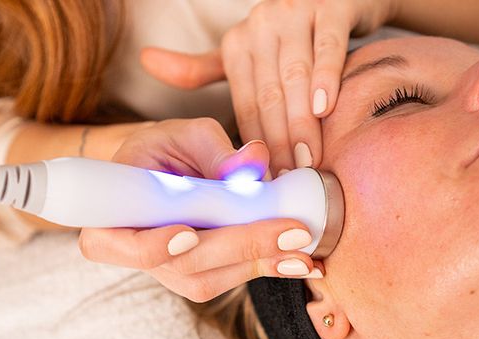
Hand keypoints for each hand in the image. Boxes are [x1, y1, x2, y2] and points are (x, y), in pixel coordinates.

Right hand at [78, 117, 322, 302]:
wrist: (161, 171)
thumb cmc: (163, 150)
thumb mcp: (182, 135)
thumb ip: (214, 148)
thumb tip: (254, 161)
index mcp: (111, 217)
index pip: (120, 244)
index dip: (151, 247)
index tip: (187, 235)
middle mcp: (136, 253)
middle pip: (183, 265)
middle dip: (241, 248)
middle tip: (290, 234)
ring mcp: (167, 271)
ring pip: (210, 279)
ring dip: (260, 264)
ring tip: (303, 251)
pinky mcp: (197, 275)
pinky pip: (230, 279)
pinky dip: (266, 268)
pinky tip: (300, 262)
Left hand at [140, 0, 397, 176]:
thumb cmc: (290, 35)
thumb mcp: (243, 51)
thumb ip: (201, 66)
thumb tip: (147, 60)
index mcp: (238, 44)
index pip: (245, 104)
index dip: (254, 143)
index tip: (265, 180)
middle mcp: (261, 26)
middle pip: (268, 94)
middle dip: (278, 141)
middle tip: (288, 177)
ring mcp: (295, 14)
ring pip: (295, 75)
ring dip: (301, 121)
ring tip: (308, 158)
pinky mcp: (331, 7)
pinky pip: (327, 46)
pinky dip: (325, 78)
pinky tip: (324, 108)